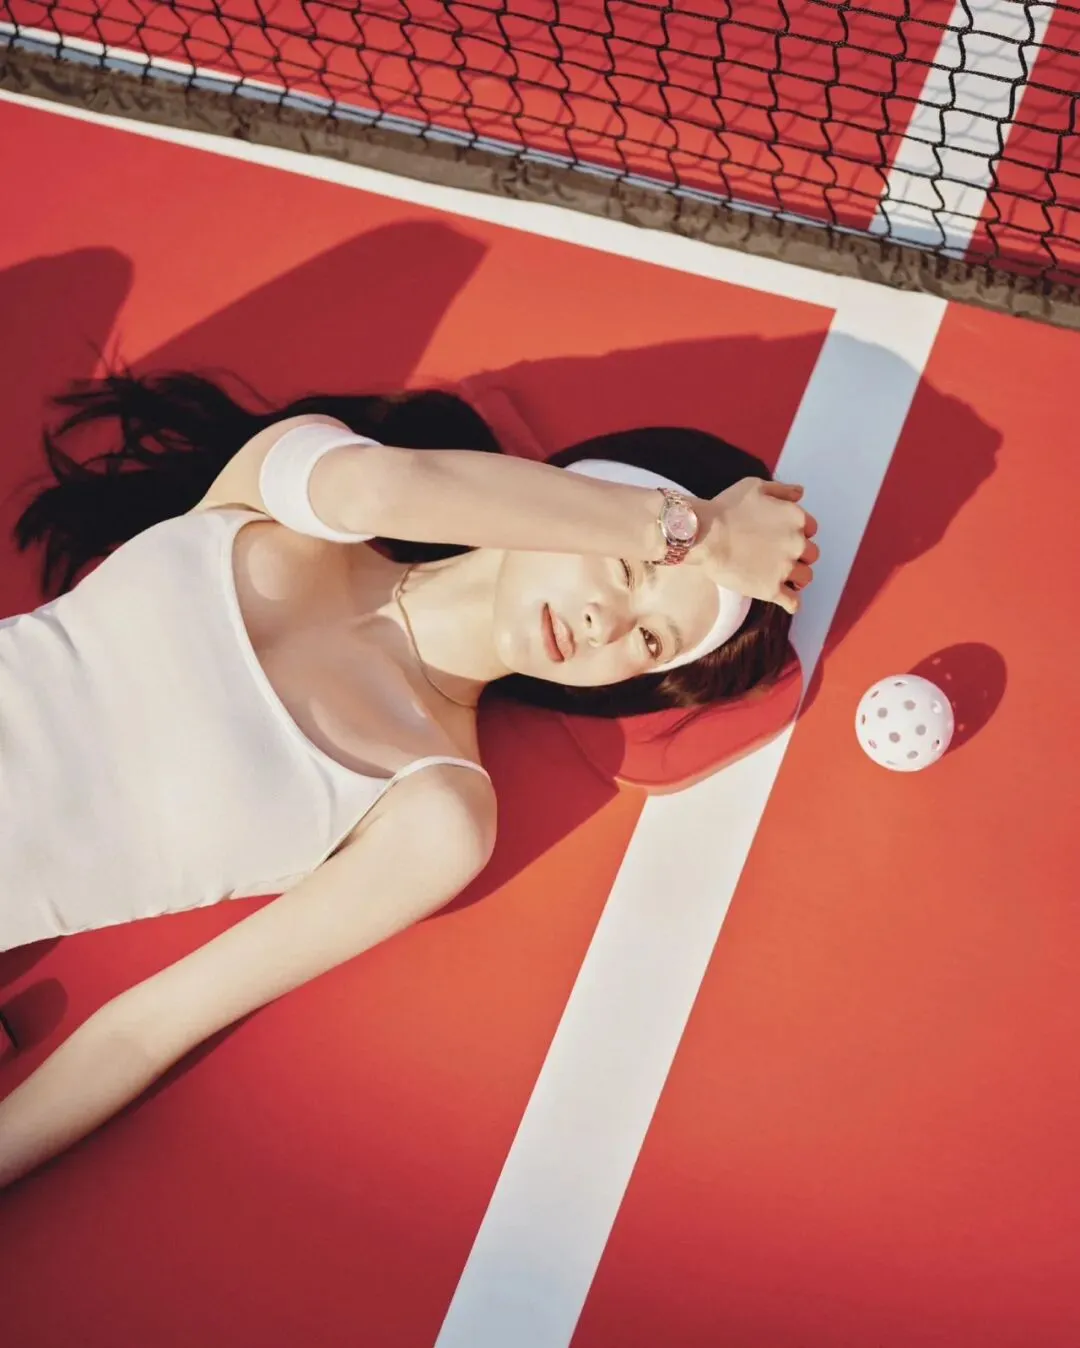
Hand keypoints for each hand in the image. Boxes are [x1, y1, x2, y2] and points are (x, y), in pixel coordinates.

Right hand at [697, 479, 818, 614]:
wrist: (705, 535)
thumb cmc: (725, 508)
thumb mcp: (754, 486)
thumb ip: (782, 490)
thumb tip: (800, 493)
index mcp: (796, 518)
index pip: (811, 528)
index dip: (798, 532)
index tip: (783, 536)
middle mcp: (797, 544)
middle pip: (811, 554)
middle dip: (799, 555)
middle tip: (780, 556)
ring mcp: (785, 568)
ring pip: (805, 578)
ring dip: (797, 577)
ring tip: (782, 577)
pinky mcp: (771, 589)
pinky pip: (793, 602)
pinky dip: (792, 602)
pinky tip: (785, 601)